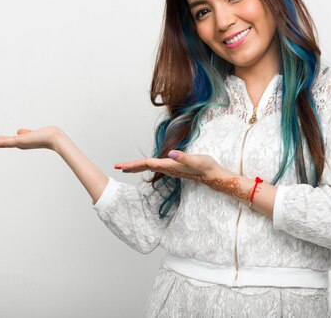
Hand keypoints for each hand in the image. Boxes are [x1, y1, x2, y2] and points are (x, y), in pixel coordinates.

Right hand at [0, 126, 64, 151]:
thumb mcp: (33, 133)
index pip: (5, 141)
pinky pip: (5, 142)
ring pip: (0, 143)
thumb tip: (19, 131)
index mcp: (20, 142)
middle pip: (0, 143)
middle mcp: (18, 144)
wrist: (54, 138)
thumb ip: (26, 133)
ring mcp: (18, 143)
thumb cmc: (47, 135)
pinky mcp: (19, 141)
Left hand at [115, 150, 257, 202]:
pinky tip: (145, 165)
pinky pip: (156, 166)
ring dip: (137, 166)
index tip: (120, 166)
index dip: (133, 164)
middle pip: (144, 167)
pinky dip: (147, 165)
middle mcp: (167, 168)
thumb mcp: (196, 160)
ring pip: (149, 167)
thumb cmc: (206, 167)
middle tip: (116, 166)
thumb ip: (183, 158)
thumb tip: (171, 154)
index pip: (147, 164)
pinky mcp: (174, 168)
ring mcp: (170, 169)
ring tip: (125, 166)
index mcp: (169, 165)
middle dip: (130, 167)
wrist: (215, 176)